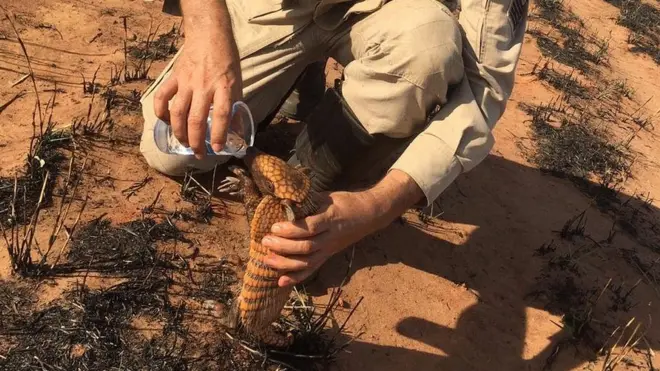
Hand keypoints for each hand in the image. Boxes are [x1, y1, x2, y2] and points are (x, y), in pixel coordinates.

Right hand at [153, 0, 241, 158]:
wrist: (209, 35)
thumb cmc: (226, 61)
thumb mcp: (238, 83)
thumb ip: (235, 106)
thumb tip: (236, 131)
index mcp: (224, 87)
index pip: (222, 115)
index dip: (219, 134)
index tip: (217, 148)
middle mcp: (204, 87)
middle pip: (196, 119)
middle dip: (196, 141)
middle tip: (199, 154)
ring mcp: (187, 82)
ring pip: (178, 112)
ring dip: (179, 132)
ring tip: (184, 143)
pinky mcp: (174, 77)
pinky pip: (162, 97)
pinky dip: (160, 112)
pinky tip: (165, 122)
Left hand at [262, 170, 424, 286]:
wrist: (369, 215)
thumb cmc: (346, 202)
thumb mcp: (329, 196)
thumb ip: (309, 200)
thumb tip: (284, 198)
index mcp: (331, 219)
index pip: (310, 228)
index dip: (291, 230)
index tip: (274, 227)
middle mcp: (331, 237)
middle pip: (306, 247)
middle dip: (283, 246)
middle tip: (265, 241)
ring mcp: (330, 249)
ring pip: (307, 262)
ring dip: (285, 263)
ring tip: (267, 260)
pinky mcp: (328, 256)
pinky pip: (312, 269)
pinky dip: (296, 277)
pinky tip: (281, 282)